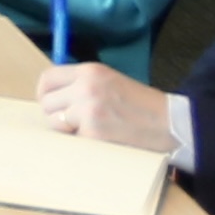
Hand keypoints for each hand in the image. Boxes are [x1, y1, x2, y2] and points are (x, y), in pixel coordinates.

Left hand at [35, 61, 174, 152]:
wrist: (170, 123)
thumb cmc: (141, 105)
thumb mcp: (110, 82)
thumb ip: (82, 85)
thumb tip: (54, 97)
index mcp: (90, 71)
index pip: (48, 79)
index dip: (44, 94)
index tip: (51, 104)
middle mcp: (85, 88)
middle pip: (46, 103)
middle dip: (57, 115)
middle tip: (75, 122)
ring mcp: (88, 111)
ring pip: (55, 122)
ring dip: (67, 130)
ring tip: (90, 130)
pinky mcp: (93, 134)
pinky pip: (72, 140)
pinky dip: (82, 143)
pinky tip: (101, 140)